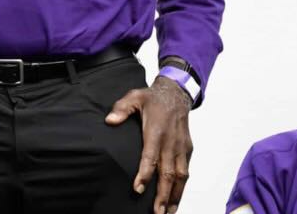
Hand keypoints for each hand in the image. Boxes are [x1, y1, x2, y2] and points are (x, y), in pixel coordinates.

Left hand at [104, 77, 193, 213]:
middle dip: (163, 194)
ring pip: (181, 176)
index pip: (150, 155)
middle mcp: (170, 141)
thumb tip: (109, 120)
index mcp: (156, 130)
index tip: (138, 189)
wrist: (177, 93)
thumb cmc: (152, 98)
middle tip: (157, 212)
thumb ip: (121, 108)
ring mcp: (181, 147)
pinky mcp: (187, 149)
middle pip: (168, 172)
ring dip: (175, 196)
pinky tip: (175, 200)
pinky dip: (182, 188)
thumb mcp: (134, 97)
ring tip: (167, 213)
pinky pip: (186, 171)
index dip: (145, 173)